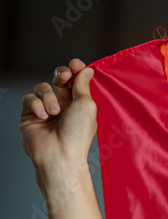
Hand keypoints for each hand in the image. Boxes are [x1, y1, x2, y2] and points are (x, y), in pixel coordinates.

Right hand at [20, 58, 97, 172]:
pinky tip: (43, 117)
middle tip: (64, 76)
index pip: (75, 80)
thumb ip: (82, 85)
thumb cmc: (77, 133)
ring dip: (49, 97)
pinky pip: (29, 98)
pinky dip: (36, 105)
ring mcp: (45, 109)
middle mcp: (62, 105)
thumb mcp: (86, 105)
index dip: (75, 70)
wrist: (59, 154)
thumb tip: (87, 70)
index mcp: (78, 103)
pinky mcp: (29, 114)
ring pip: (42, 87)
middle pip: (58, 79)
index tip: (76, 64)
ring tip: (54, 112)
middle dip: (61, 74)